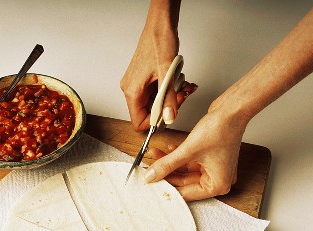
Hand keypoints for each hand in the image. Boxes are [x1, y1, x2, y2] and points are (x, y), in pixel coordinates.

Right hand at [120, 5, 196, 131]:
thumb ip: (169, 99)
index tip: (169, 114)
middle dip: (168, 108)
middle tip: (180, 97)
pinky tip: (177, 82)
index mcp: (132, 91)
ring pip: (155, 103)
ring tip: (181, 87)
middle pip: (148, 113)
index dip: (155, 123)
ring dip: (170, 98)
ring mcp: (137, 84)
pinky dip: (168, 90)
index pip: (138, 122)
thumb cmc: (159, 42)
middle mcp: (131, 89)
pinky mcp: (144, 80)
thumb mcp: (167, 74)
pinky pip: (156, 93)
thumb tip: (169, 118)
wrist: (159, 25)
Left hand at [144, 103, 248, 200]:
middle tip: (150, 169)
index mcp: (218, 185)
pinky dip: (179, 156)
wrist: (232, 109)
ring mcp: (214, 167)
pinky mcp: (210, 156)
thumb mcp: (189, 150)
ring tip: (154, 155)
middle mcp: (218, 178)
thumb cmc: (221, 129)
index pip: (186, 193)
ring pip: (185, 169)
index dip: (167, 188)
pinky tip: (167, 150)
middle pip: (185, 182)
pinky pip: (190, 160)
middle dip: (166, 173)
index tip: (152, 184)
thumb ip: (167, 164)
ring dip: (170, 162)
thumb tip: (151, 175)